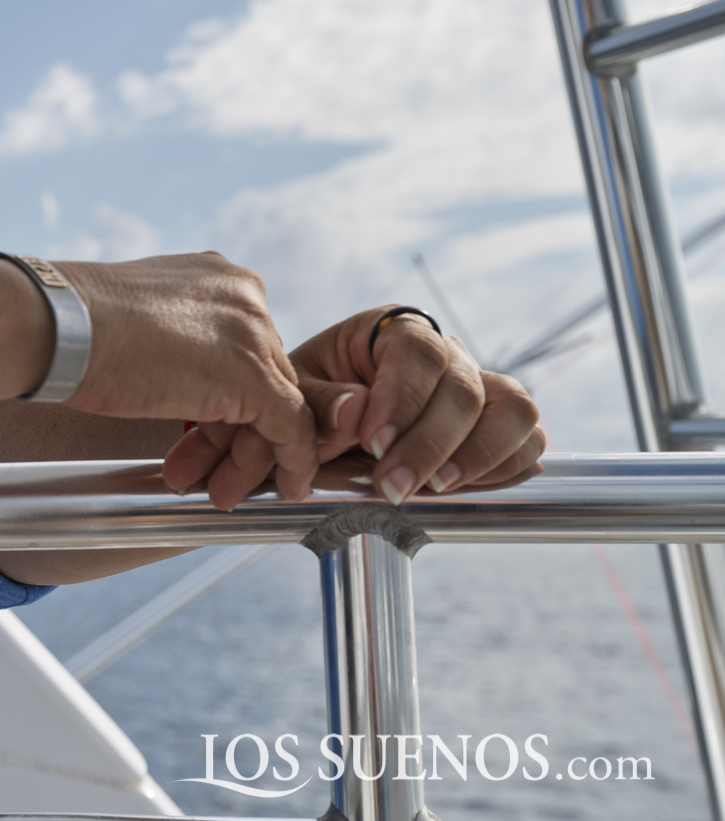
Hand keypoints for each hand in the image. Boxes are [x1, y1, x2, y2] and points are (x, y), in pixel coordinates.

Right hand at [53, 253, 315, 506]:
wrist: (56, 325)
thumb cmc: (75, 325)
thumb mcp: (141, 321)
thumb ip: (176, 337)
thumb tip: (177, 371)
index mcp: (220, 279)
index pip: (245, 349)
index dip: (229, 400)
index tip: (208, 436)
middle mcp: (247, 297)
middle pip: (264, 378)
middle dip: (237, 433)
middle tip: (210, 472)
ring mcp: (254, 333)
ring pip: (278, 405)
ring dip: (252, 455)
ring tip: (222, 490)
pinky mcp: (254, 375)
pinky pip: (291, 427)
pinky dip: (292, 460)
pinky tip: (285, 486)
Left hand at [165, 306, 544, 505]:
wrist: (321, 420)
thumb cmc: (306, 400)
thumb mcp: (293, 394)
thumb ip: (317, 403)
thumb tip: (356, 413)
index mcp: (390, 331)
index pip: (416, 352)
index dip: (402, 399)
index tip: (373, 443)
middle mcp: (443, 353)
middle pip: (465, 387)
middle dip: (430, 443)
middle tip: (393, 487)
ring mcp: (477, 386)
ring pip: (512, 408)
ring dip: (478, 455)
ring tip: (434, 489)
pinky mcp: (496, 423)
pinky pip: (526, 437)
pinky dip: (507, 465)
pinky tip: (464, 489)